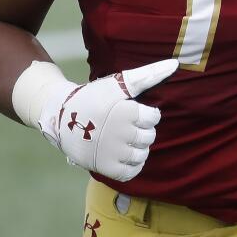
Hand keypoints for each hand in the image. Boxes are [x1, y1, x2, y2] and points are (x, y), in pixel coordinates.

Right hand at [35, 59, 178, 181]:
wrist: (62, 117)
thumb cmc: (94, 97)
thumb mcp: (118, 83)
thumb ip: (148, 75)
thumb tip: (175, 64)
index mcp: (126, 112)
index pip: (154, 117)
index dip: (145, 113)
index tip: (131, 111)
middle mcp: (121, 134)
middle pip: (149, 137)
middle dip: (142, 130)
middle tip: (126, 125)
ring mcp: (113, 153)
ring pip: (142, 154)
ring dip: (138, 147)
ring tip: (124, 139)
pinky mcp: (106, 168)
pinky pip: (131, 172)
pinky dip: (131, 165)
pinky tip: (123, 154)